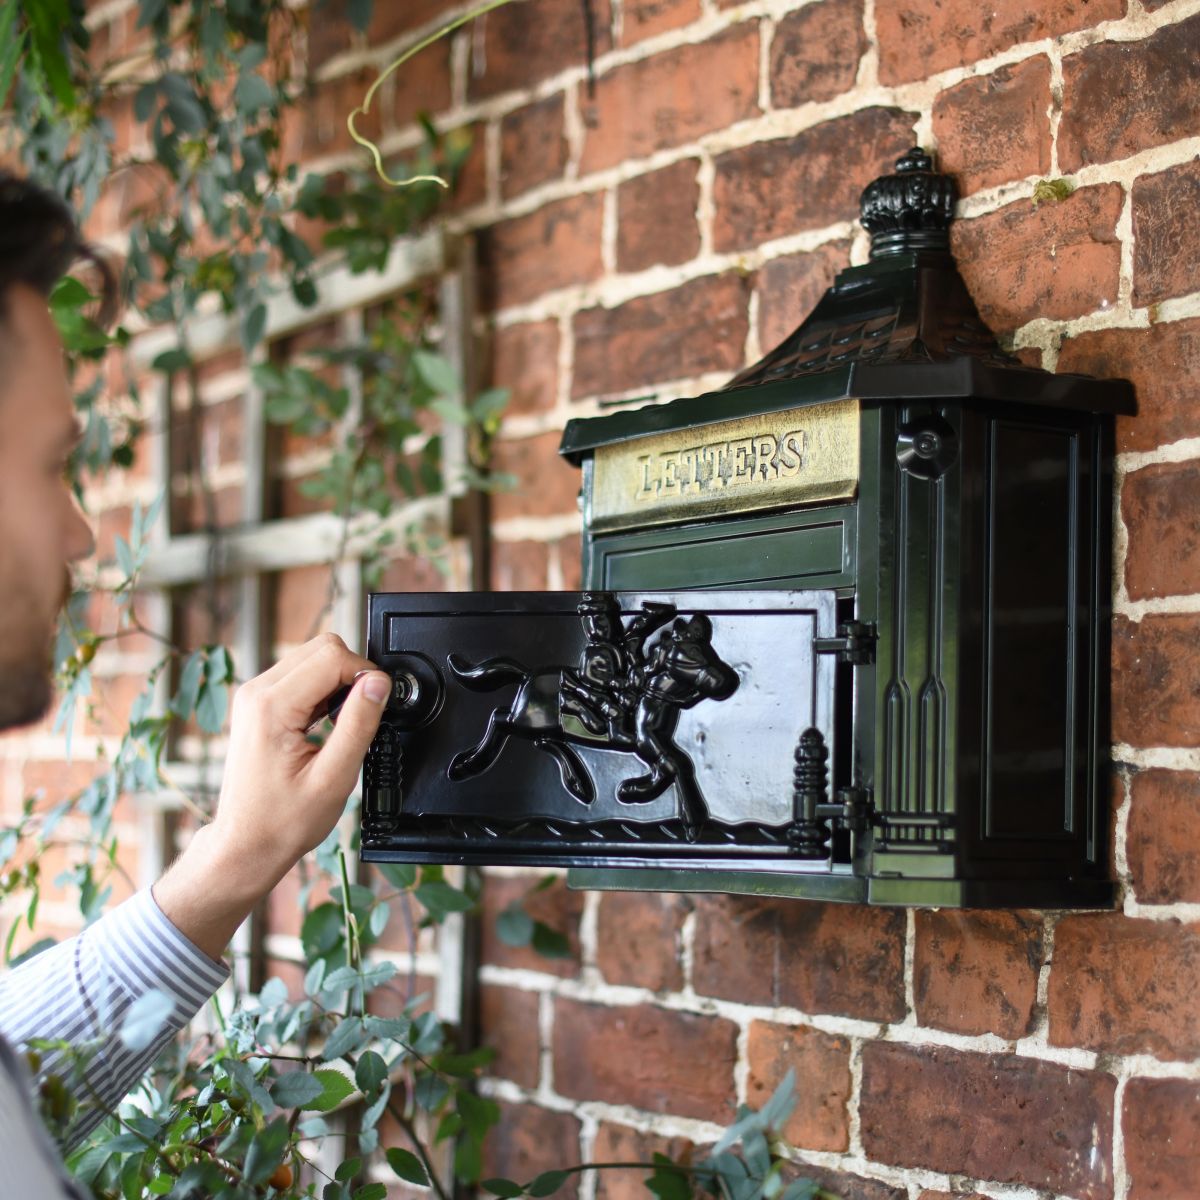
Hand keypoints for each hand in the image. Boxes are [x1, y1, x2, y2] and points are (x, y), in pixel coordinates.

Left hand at [154, 633, 390, 958]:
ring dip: (338, 682)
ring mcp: (254, 696)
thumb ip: (358, 724)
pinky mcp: (258, 703)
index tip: (378, 704)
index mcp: (271, 707)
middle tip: (363, 715)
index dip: (366, 674)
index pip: (332, 657)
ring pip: (312, 656)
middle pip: (322, 647)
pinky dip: (324, 690)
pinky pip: (301, 675)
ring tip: (343, 725)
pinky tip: (328, 723)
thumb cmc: (282, 822)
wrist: (245, 844)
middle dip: (353, 673)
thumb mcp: (334, 777)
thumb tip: (378, 683)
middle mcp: (256, 692)